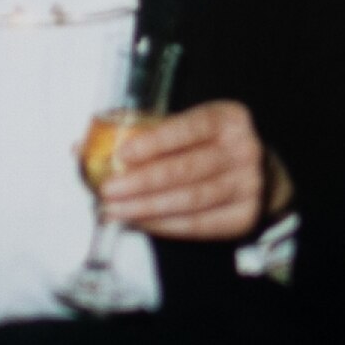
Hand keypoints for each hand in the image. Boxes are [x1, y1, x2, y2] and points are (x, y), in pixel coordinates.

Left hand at [100, 101, 288, 241]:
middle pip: (186, 169)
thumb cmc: (212, 147)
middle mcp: (244, 150)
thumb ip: (144, 135)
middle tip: (108, 190)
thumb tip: (80, 148)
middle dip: (142, 182)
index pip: (190, 128)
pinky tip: (140, 222)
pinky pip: (197, 225)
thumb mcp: (190, 129)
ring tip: (115, 210)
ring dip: (147, 208)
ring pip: (189, 200)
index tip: (122, 154)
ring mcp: (248, 185)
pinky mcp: (244, 216)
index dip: (155, 142)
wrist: (263, 175)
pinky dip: (164, 226)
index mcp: (229, 119)